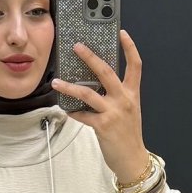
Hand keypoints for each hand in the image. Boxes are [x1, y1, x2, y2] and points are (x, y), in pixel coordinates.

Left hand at [51, 29, 150, 183]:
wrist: (133, 159)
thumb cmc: (128, 135)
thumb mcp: (129, 111)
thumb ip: (116, 96)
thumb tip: (95, 84)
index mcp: (132, 94)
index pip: (135, 65)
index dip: (130, 47)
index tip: (122, 33)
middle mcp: (123, 100)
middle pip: (106, 71)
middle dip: (90, 57)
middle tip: (77, 46)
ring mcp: (113, 112)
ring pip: (87, 93)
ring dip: (69, 87)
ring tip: (57, 82)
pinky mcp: (102, 126)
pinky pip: (83, 115)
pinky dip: (73, 112)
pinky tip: (65, 109)